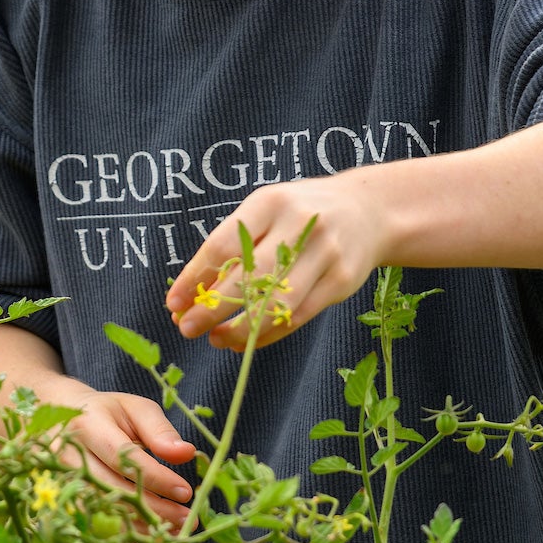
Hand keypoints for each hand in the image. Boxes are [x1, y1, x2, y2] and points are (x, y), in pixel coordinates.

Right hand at [41, 381, 195, 524]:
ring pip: (99, 514)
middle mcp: (67, 457)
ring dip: (138, 530)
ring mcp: (56, 483)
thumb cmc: (104, 414)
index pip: (124, 458)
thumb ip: (160, 431)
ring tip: (170, 537)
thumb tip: (186, 454)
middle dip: (152, 509)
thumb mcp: (133, 409)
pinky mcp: (57, 503)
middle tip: (185, 521)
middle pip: (112, 490)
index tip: (185, 492)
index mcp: (88, 426)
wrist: (57, 417)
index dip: (156, 478)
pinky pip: (88, 530)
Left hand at [164, 174, 390, 349]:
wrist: (369, 211)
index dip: (195, 278)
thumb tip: (191, 293)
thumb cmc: (300, 213)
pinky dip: (268, 334)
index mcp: (271, 202)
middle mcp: (300, 225)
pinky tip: (246, 341)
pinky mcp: (342, 280)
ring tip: (216, 340)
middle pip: (249, 276)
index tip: (173, 303)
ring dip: (240, 328)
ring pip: (276, 303)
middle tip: (186, 328)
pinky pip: (298, 316)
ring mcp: (325, 253)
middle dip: (212, 308)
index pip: (223, 245)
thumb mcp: (266, 211)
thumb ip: (233, 246)